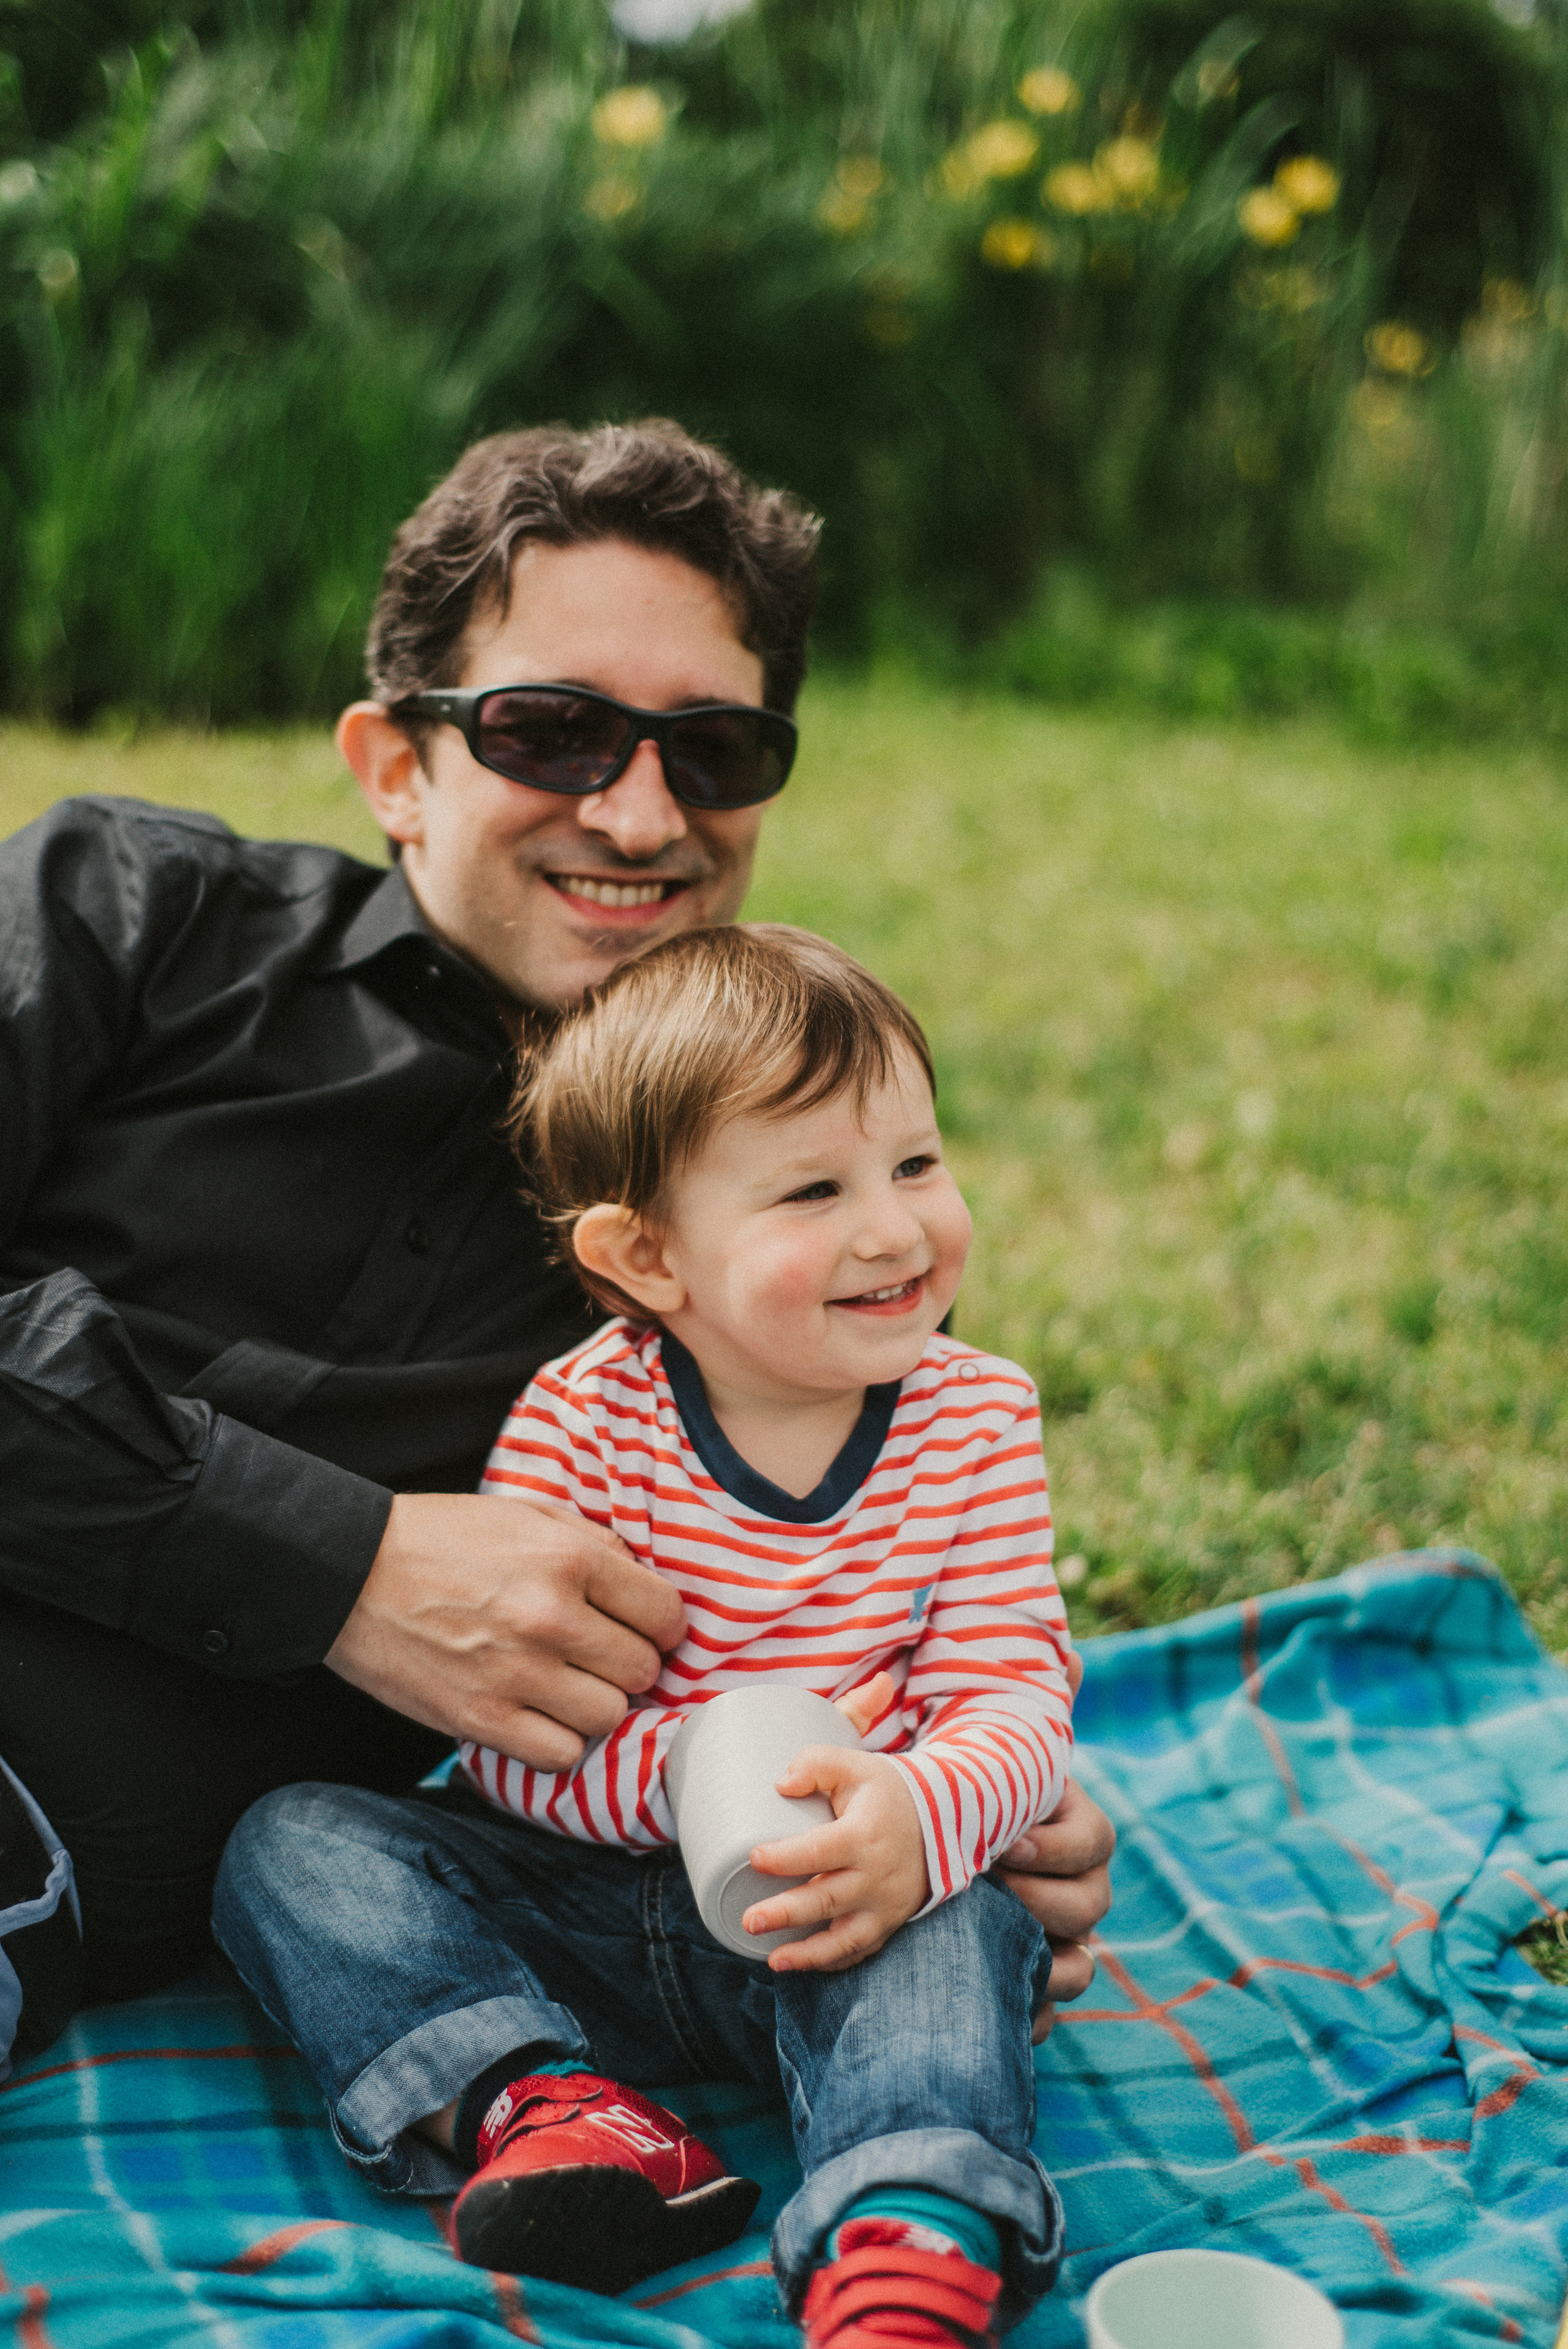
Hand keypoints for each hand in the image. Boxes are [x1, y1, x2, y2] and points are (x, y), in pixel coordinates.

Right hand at [325, 1492, 685, 1769]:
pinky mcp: (480, 1720)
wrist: (348, 1572)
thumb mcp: (523, 1514)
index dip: (660, 1624)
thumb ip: (590, 1543)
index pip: (664, 1613)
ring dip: (593, 1704)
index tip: (643, 1627)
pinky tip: (537, 1713)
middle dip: (628, 1664)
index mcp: (567, 1558)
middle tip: (599, 1655)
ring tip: (564, 1684)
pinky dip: (556, 1740)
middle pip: (641, 1670)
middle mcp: (549, 1618)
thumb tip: (643, 1583)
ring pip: (607, 1717)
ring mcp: (515, 1674)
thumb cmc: (438, 1538)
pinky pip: (559, 1755)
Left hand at [742, 1737, 928, 1973]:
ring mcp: (886, 1905)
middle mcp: (878, 1876)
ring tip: (773, 1961)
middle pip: (827, 1899)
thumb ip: (816, 1764)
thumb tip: (781, 1785)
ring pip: (845, 1938)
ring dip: (808, 1954)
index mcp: (865, 1835)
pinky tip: (801, 1965)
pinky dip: (832, 1962)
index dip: (785, 1857)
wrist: (941, 1821)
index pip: (820, 1851)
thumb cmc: (885, 1793)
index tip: (754, 1858)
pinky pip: (860, 1950)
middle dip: (787, 1914)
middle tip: (750, 1920)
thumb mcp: (855, 1766)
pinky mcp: (889, 1923)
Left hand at [989, 1643, 1113, 2039]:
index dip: (1055, 1846)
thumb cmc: (972, 1796)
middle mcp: (1081, 1884)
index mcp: (1075, 1828)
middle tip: (987, 1890)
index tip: (1006, 1843)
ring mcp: (1065, 1936)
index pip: (1093, 1840)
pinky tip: (1003, 2013)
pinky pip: (1051, 2011)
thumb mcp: (990, 1751)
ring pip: (1080, 1962)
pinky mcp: (1039, 1980)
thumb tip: (1074, 1655)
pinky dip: (1032, 2016)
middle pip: (1090, 1905)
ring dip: (1043, 1962)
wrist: (944, 1855)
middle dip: (1042, 1900)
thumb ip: (1029, 1704)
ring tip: (987, 1947)